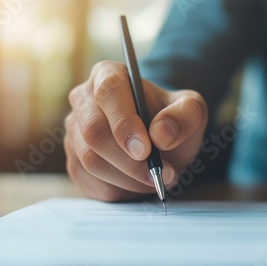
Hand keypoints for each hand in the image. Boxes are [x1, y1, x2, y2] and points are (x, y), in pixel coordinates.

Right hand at [64, 61, 207, 201]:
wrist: (162, 142)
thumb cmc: (172, 119)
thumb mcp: (192, 110)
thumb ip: (185, 115)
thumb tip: (161, 133)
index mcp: (108, 75)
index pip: (108, 92)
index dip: (124, 122)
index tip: (145, 150)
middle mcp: (84, 100)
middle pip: (93, 131)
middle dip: (128, 160)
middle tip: (158, 174)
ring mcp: (74, 132)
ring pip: (90, 161)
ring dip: (128, 178)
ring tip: (157, 179)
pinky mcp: (74, 161)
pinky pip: (90, 182)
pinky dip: (119, 190)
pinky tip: (139, 183)